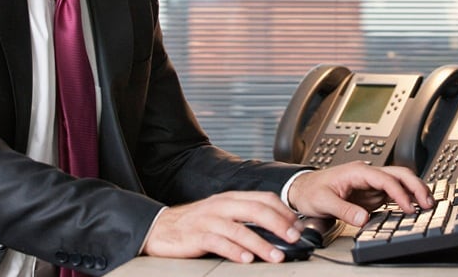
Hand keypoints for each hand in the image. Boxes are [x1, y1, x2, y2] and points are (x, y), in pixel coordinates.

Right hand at [140, 191, 303, 262]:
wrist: (160, 228)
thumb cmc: (195, 223)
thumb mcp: (222, 215)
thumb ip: (244, 219)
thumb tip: (275, 231)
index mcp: (230, 198)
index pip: (263, 198)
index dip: (283, 212)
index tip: (297, 226)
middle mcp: (222, 205)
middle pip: (256, 210)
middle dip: (278, 224)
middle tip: (293, 239)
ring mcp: (209, 220)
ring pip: (240, 228)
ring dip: (261, 243)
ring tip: (276, 256)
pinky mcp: (197, 236)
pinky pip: (219, 242)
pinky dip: (235, 251)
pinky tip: (246, 259)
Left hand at [285, 162, 433, 226]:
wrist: (302, 189)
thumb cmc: (311, 190)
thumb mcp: (324, 201)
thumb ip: (344, 210)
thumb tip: (363, 219)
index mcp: (357, 171)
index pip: (385, 179)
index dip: (399, 192)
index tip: (408, 207)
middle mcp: (367, 174)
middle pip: (398, 174)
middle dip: (415, 186)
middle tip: (427, 202)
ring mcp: (370, 184)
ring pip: (399, 182)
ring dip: (414, 191)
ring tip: (427, 204)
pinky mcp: (370, 193)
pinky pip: (392, 193)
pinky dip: (405, 199)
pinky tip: (413, 207)